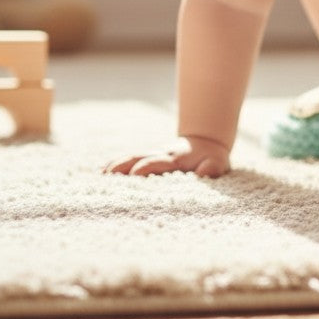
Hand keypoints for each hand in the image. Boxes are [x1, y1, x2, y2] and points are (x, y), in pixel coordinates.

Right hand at [103, 135, 230, 178]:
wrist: (206, 143)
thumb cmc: (212, 159)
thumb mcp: (218, 164)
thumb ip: (211, 168)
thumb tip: (204, 174)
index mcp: (175, 159)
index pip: (158, 162)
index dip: (147, 167)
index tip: (134, 173)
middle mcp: (160, 154)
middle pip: (139, 157)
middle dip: (123, 165)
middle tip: (108, 175)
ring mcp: (153, 155)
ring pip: (131, 157)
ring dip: (116, 165)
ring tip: (101, 174)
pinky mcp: (148, 158)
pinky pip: (130, 159)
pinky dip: (116, 164)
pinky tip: (102, 171)